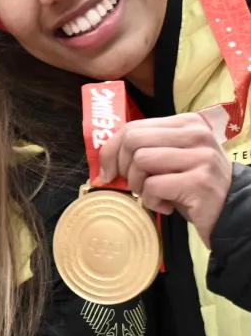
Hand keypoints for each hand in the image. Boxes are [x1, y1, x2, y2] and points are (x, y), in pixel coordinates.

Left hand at [97, 113, 231, 245]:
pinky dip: (151, 201)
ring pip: (141, 161)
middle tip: (134, 185)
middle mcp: (196, 135)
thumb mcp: (170, 160)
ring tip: (154, 195)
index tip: (107, 170)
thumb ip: (145, 149)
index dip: (111, 149)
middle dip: (123, 167)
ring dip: (138, 185)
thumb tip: (105, 158)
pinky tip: (166, 206)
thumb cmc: (191, 185)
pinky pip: (153, 186)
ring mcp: (200, 157)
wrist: (230, 211)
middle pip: (133, 140)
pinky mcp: (199, 182)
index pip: (133, 126)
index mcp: (186, 123)